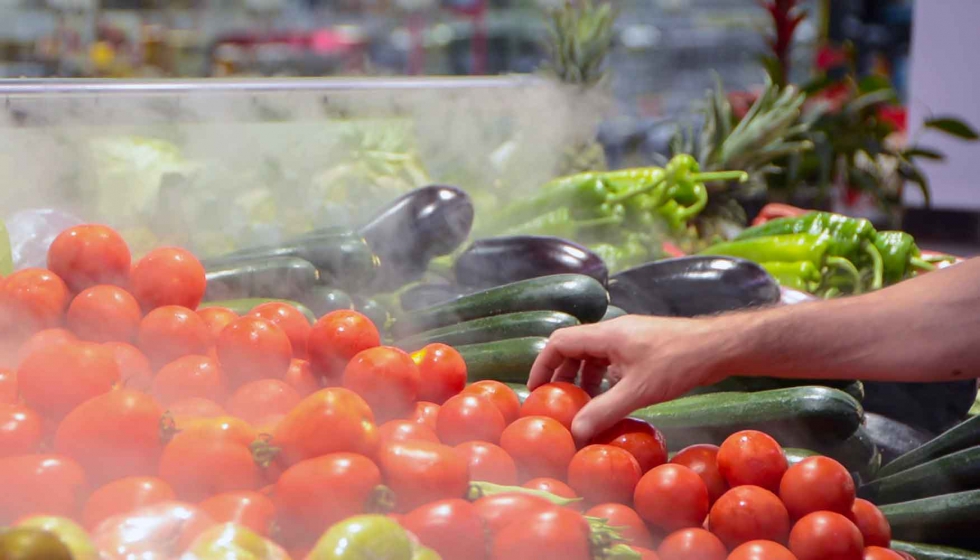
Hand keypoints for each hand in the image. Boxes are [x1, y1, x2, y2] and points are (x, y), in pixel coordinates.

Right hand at [528, 315, 728, 443]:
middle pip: (573, 347)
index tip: (536, 389)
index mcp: (606, 335)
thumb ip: (604, 411)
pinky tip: (610, 398)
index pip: (559, 342)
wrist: (717, 347)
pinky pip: (611, 360)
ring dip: (583, 377)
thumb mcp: (637, 392)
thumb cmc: (678, 363)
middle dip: (561, 374)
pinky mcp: (642, 347)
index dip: (542, 364)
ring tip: (582, 404)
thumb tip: (575, 431)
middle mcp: (613, 332)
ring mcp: (628, 338)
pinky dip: (603, 378)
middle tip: (557, 401)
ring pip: (593, 355)